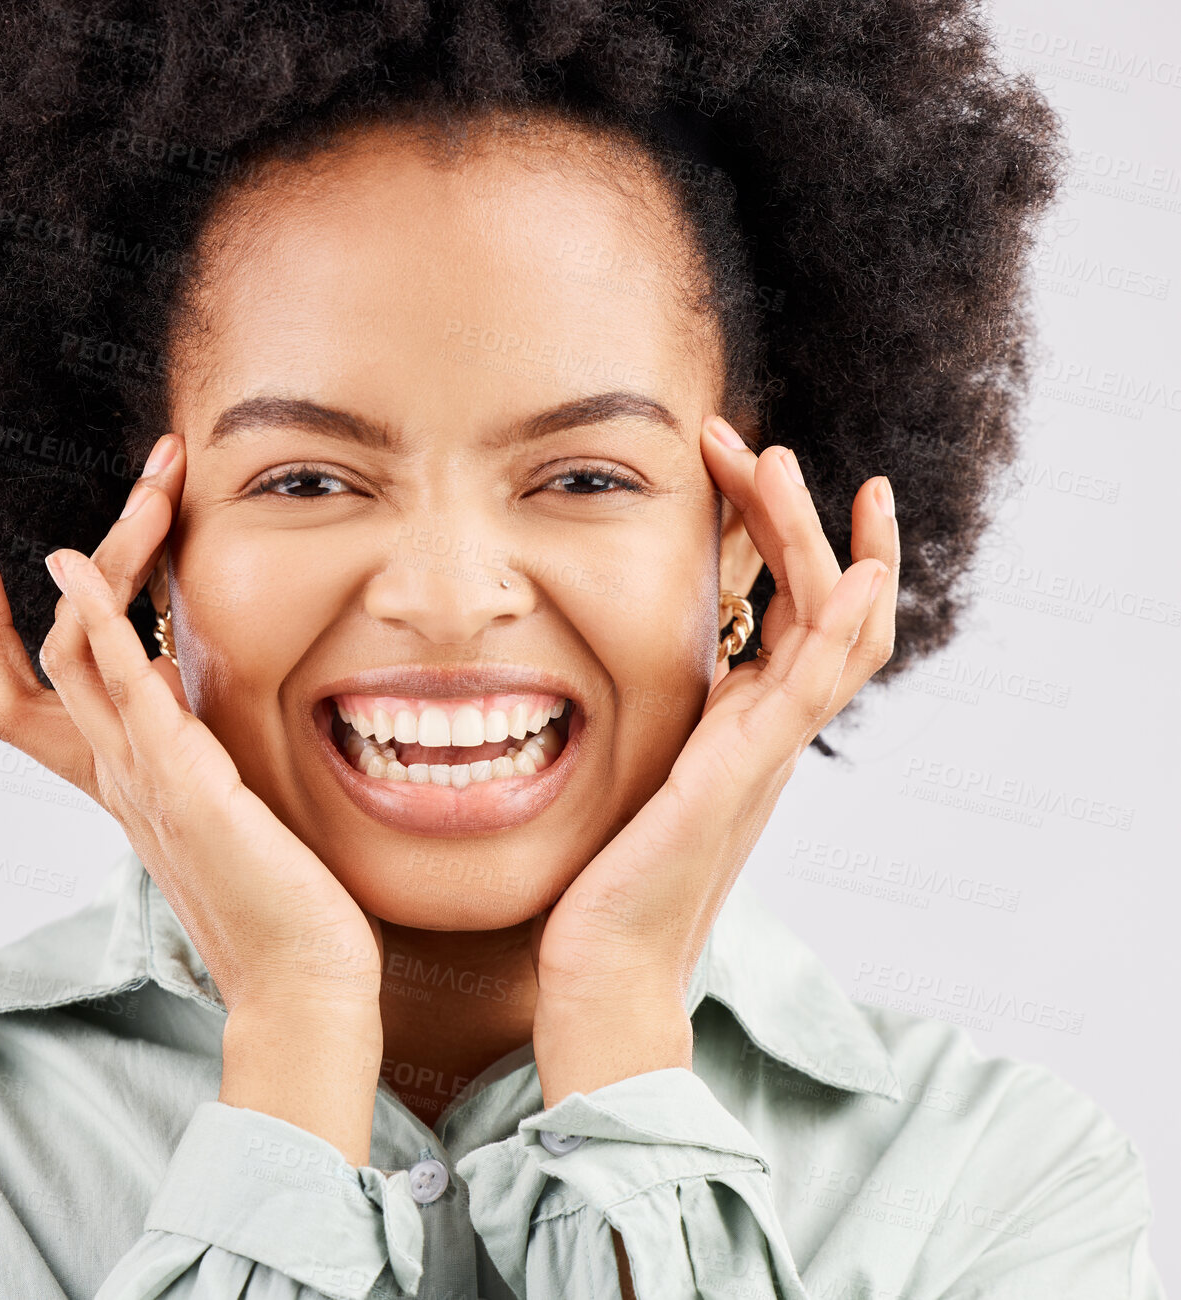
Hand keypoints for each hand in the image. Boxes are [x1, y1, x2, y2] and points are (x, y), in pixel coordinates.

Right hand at [0, 435, 384, 1160]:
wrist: (302, 981)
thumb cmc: (282, 903)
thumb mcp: (233, 815)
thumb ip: (206, 761)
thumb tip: (207, 704)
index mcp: (132, 783)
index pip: (41, 697)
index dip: (8, 635)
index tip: (17, 565)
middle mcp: (122, 778)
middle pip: (54, 657)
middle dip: (65, 576)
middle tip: (104, 503)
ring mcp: (145, 783)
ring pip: (80, 656)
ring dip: (99, 570)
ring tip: (129, 500)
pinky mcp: (185, 790)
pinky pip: (127, 693)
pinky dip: (102, 626)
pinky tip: (88, 570)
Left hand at [527, 414, 899, 1106]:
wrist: (601, 965)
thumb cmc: (603, 879)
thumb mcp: (631, 772)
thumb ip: (646, 719)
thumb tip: (616, 665)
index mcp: (741, 727)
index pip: (793, 614)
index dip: (788, 539)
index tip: (758, 470)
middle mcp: (767, 733)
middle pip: (825, 604)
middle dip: (797, 517)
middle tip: (759, 443)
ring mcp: (766, 752)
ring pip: (831, 626)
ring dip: (814, 539)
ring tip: (783, 464)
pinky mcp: (742, 772)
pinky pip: (815, 684)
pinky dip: (844, 621)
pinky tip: (854, 567)